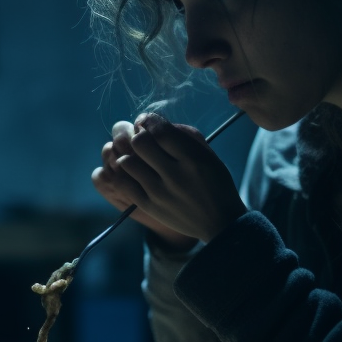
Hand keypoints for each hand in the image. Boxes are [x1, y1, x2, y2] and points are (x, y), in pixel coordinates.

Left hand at [94, 113, 244, 242]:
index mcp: (193, 159)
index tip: (147, 120)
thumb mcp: (208, 155)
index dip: (148, 120)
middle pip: (139, 142)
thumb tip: (154, 121)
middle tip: (141, 136)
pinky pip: (122, 182)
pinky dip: (123, 172)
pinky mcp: (148, 206)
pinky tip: (133, 172)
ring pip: (126, 161)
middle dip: (138, 134)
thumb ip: (184, 134)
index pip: (160, 131)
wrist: (219, 222)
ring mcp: (159, 193)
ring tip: (138, 157)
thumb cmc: (215, 183)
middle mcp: (175, 175)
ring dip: (130, 154)